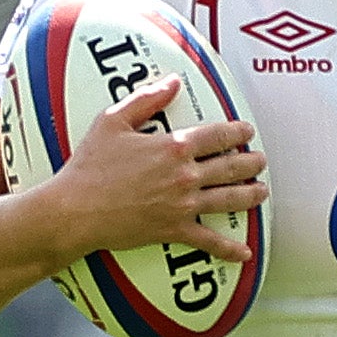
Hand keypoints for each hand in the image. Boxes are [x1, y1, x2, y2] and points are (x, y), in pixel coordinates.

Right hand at [31, 81, 263, 255]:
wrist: (76, 209)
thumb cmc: (90, 166)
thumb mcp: (113, 121)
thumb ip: (146, 99)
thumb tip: (172, 83)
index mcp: (173, 146)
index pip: (217, 136)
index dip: (237, 132)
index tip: (246, 131)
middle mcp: (185, 175)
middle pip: (231, 167)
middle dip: (251, 163)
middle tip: (260, 161)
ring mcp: (183, 204)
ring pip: (228, 200)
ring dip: (250, 195)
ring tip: (261, 192)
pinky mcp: (174, 230)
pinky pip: (208, 241)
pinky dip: (229, 249)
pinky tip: (244, 252)